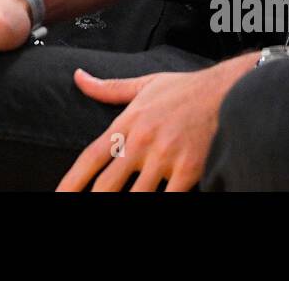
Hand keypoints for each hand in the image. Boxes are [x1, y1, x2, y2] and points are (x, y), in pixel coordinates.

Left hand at [57, 59, 246, 191]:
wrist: (228, 90)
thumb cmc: (186, 90)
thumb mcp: (145, 84)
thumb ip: (109, 88)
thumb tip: (79, 77)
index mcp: (128, 123)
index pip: (90, 157)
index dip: (72, 181)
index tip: (60, 195)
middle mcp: (142, 142)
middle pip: (107, 185)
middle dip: (94, 200)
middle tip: (80, 210)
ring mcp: (166, 158)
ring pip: (136, 197)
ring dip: (127, 205)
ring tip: (117, 212)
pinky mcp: (189, 170)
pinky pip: (170, 198)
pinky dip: (161, 203)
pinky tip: (155, 206)